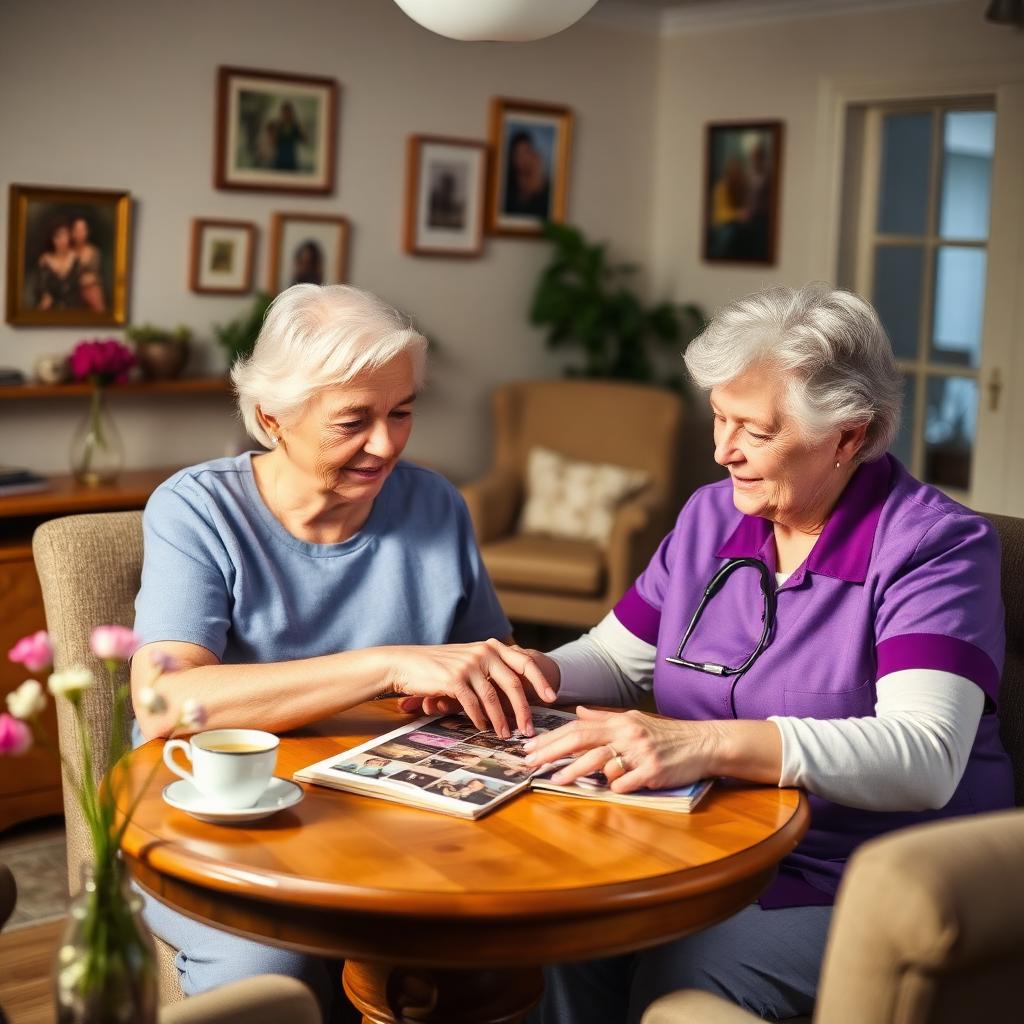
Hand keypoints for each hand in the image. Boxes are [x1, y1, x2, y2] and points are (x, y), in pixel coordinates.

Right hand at [384, 640, 556, 737]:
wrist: (405, 664)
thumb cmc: (439, 666)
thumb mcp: (469, 659)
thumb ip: (490, 668)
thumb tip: (515, 692)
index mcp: (491, 646)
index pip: (524, 662)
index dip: (540, 680)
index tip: (552, 698)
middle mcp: (483, 652)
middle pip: (513, 683)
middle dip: (524, 709)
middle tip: (529, 729)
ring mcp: (469, 665)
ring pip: (494, 698)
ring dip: (502, 720)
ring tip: (507, 736)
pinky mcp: (454, 679)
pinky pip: (474, 704)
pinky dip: (480, 719)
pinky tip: (483, 728)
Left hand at [522, 706, 720, 792]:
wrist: (704, 743)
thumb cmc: (667, 734)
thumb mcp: (634, 720)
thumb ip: (604, 718)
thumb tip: (578, 712)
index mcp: (619, 721)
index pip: (577, 727)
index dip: (551, 737)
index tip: (529, 747)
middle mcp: (626, 733)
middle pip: (581, 740)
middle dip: (552, 751)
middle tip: (530, 762)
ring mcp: (639, 753)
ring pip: (600, 760)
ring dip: (575, 770)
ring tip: (555, 779)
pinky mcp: (653, 772)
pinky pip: (626, 782)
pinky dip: (615, 786)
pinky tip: (607, 790)